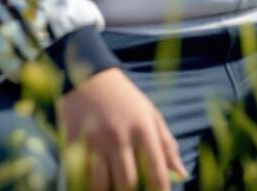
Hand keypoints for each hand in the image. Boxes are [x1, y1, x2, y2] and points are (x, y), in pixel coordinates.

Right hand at [58, 68, 186, 190]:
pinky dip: (88, 184)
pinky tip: (94, 183)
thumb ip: (166, 144)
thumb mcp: (151, 115)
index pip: (156, 169)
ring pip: (101, 185)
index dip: (161, 190)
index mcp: (142, 128)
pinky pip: (80, 176)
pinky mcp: (73, 143)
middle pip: (127, 183)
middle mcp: (119, 135)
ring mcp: (95, 140)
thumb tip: (182, 173)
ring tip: (113, 187)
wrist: (91, 77)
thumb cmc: (127, 100)